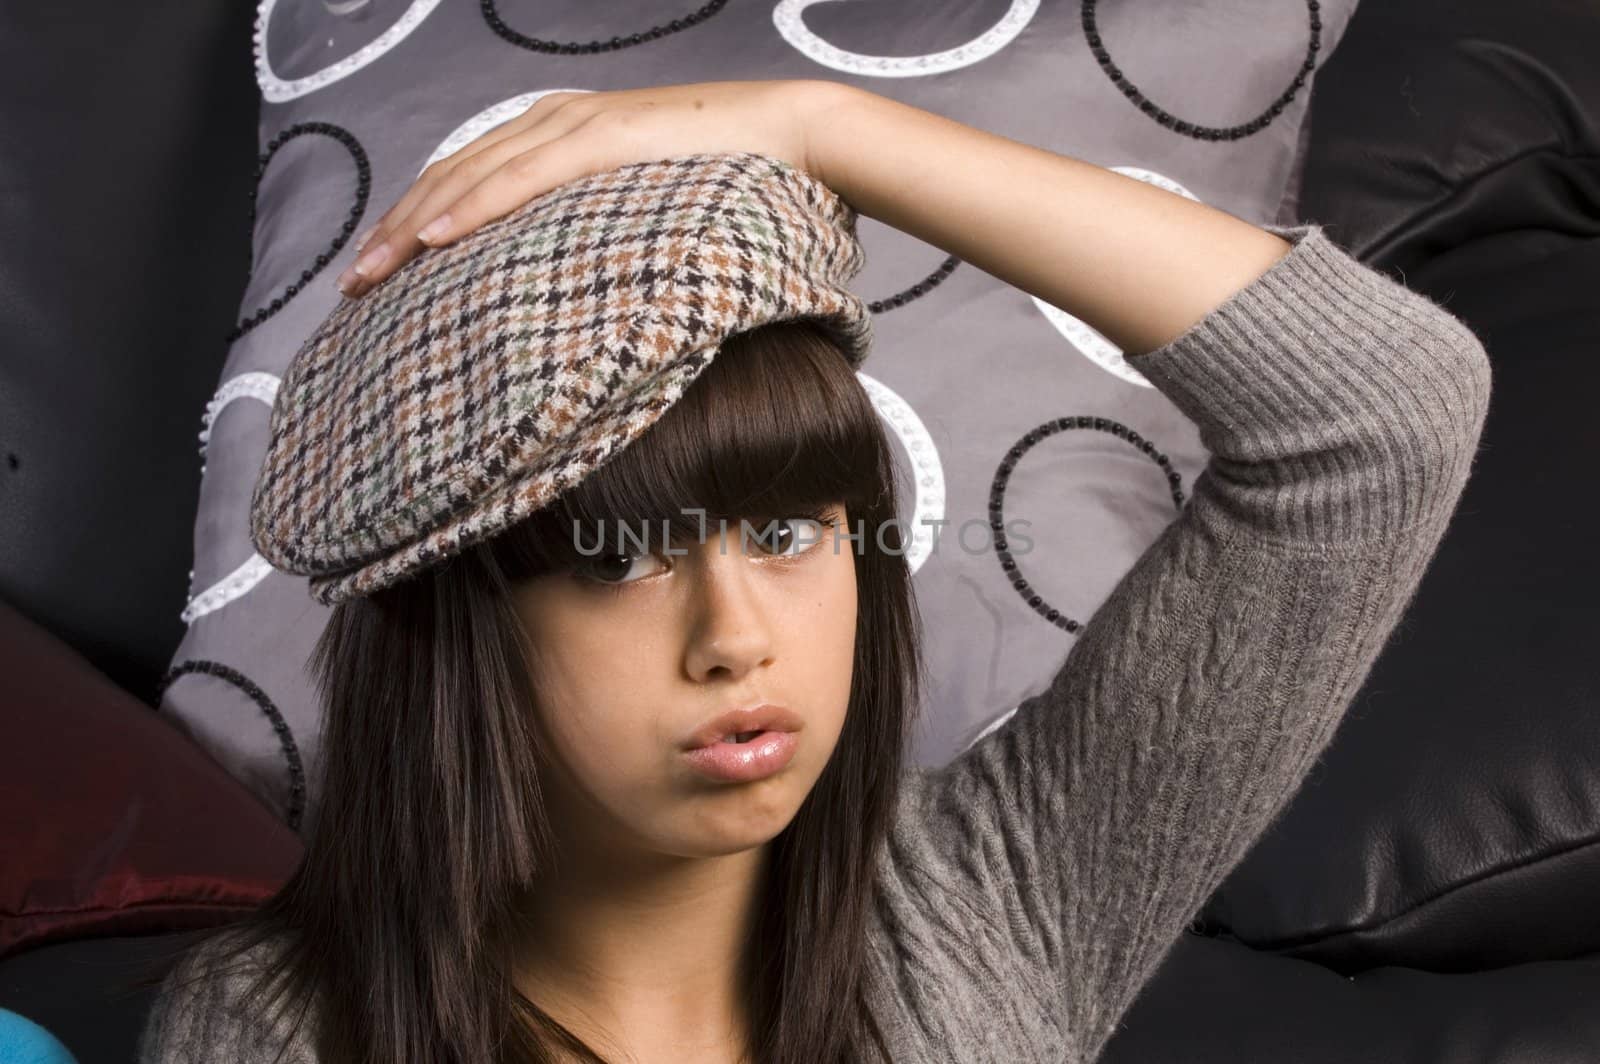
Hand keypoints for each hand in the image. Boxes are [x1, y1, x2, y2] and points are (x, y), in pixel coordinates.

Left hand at [334, 78, 833, 297]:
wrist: (796, 135)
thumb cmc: (734, 181)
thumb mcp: (652, 208)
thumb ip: (608, 230)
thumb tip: (583, 287)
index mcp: (562, 134)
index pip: (470, 178)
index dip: (416, 222)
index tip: (381, 270)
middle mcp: (555, 122)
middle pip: (451, 177)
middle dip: (394, 231)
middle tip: (353, 285)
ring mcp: (575, 126)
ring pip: (469, 177)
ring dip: (412, 226)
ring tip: (372, 272)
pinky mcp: (600, 138)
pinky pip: (519, 179)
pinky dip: (470, 208)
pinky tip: (431, 239)